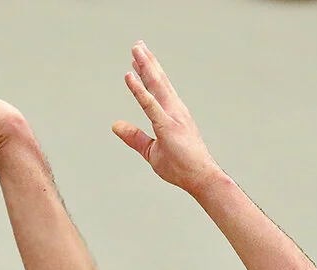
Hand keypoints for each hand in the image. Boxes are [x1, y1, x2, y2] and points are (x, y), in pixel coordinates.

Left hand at [110, 43, 221, 195]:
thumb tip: (115, 125)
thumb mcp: (151, 150)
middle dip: (147, 62)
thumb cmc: (180, 166)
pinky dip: (139, 89)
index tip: (137, 60)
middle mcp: (175, 110)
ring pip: (156, 85)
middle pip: (158, 81)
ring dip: (145, 66)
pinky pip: (149, 104)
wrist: (200, 178)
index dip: (146, 74)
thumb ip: (134, 137)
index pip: (157, 90)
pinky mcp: (167, 126)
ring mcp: (173, 116)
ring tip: (136, 49)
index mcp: (172, 115)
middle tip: (137, 45)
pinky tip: (130, 75)